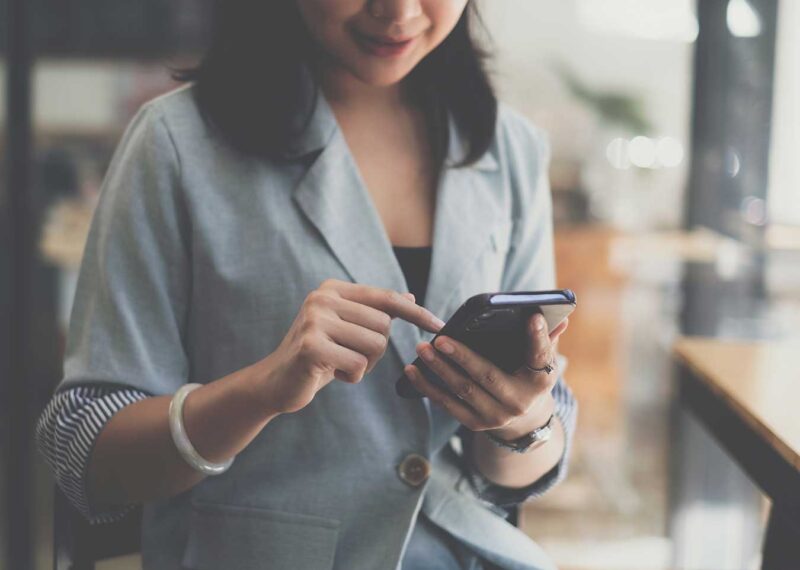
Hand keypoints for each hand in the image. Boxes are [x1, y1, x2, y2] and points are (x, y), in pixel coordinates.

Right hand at [261, 279, 444, 413]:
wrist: (276, 383)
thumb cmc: (317, 356)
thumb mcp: (347, 330)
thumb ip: (374, 313)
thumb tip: (409, 297)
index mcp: (333, 289)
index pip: (386, 298)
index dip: (415, 313)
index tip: (439, 325)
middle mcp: (322, 298)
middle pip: (383, 325)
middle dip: (375, 350)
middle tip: (350, 357)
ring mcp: (314, 320)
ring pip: (374, 345)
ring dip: (364, 364)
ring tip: (339, 364)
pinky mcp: (310, 345)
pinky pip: (358, 364)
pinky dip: (352, 376)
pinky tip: (331, 374)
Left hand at [404, 313, 568, 439]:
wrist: (522, 418)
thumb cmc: (528, 376)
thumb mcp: (542, 361)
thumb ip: (546, 339)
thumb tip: (561, 316)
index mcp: (541, 380)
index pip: (541, 356)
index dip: (538, 338)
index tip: (532, 317)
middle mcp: (519, 402)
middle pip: (487, 375)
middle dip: (462, 356)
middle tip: (440, 339)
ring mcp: (496, 416)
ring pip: (462, 390)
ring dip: (439, 369)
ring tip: (421, 349)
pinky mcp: (475, 424)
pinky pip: (447, 403)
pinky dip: (428, 387)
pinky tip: (412, 371)